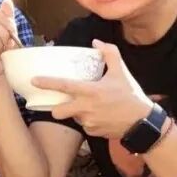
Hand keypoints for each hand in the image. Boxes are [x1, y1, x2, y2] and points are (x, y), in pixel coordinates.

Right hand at [0, 0, 19, 79]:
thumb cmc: (4, 49)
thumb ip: (8, 16)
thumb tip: (7, 1)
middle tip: (6, 43)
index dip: (5, 21)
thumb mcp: (10, 30)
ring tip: (0, 50)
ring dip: (0, 45)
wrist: (0, 68)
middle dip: (4, 34)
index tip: (11, 31)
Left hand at [36, 39, 151, 139]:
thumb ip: (109, 53)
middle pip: (58, 112)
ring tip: (92, 107)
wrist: (142, 122)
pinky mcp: (93, 133)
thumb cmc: (131, 95)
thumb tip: (96, 42)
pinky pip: (85, 126)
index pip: (63, 86)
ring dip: (77, 113)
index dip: (46, 83)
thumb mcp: (121, 72)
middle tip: (63, 103)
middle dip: (56, 108)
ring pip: (73, 118)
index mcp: (90, 91)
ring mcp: (88, 123)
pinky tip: (100, 117)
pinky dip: (89, 121)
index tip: (34, 80)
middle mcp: (85, 109)